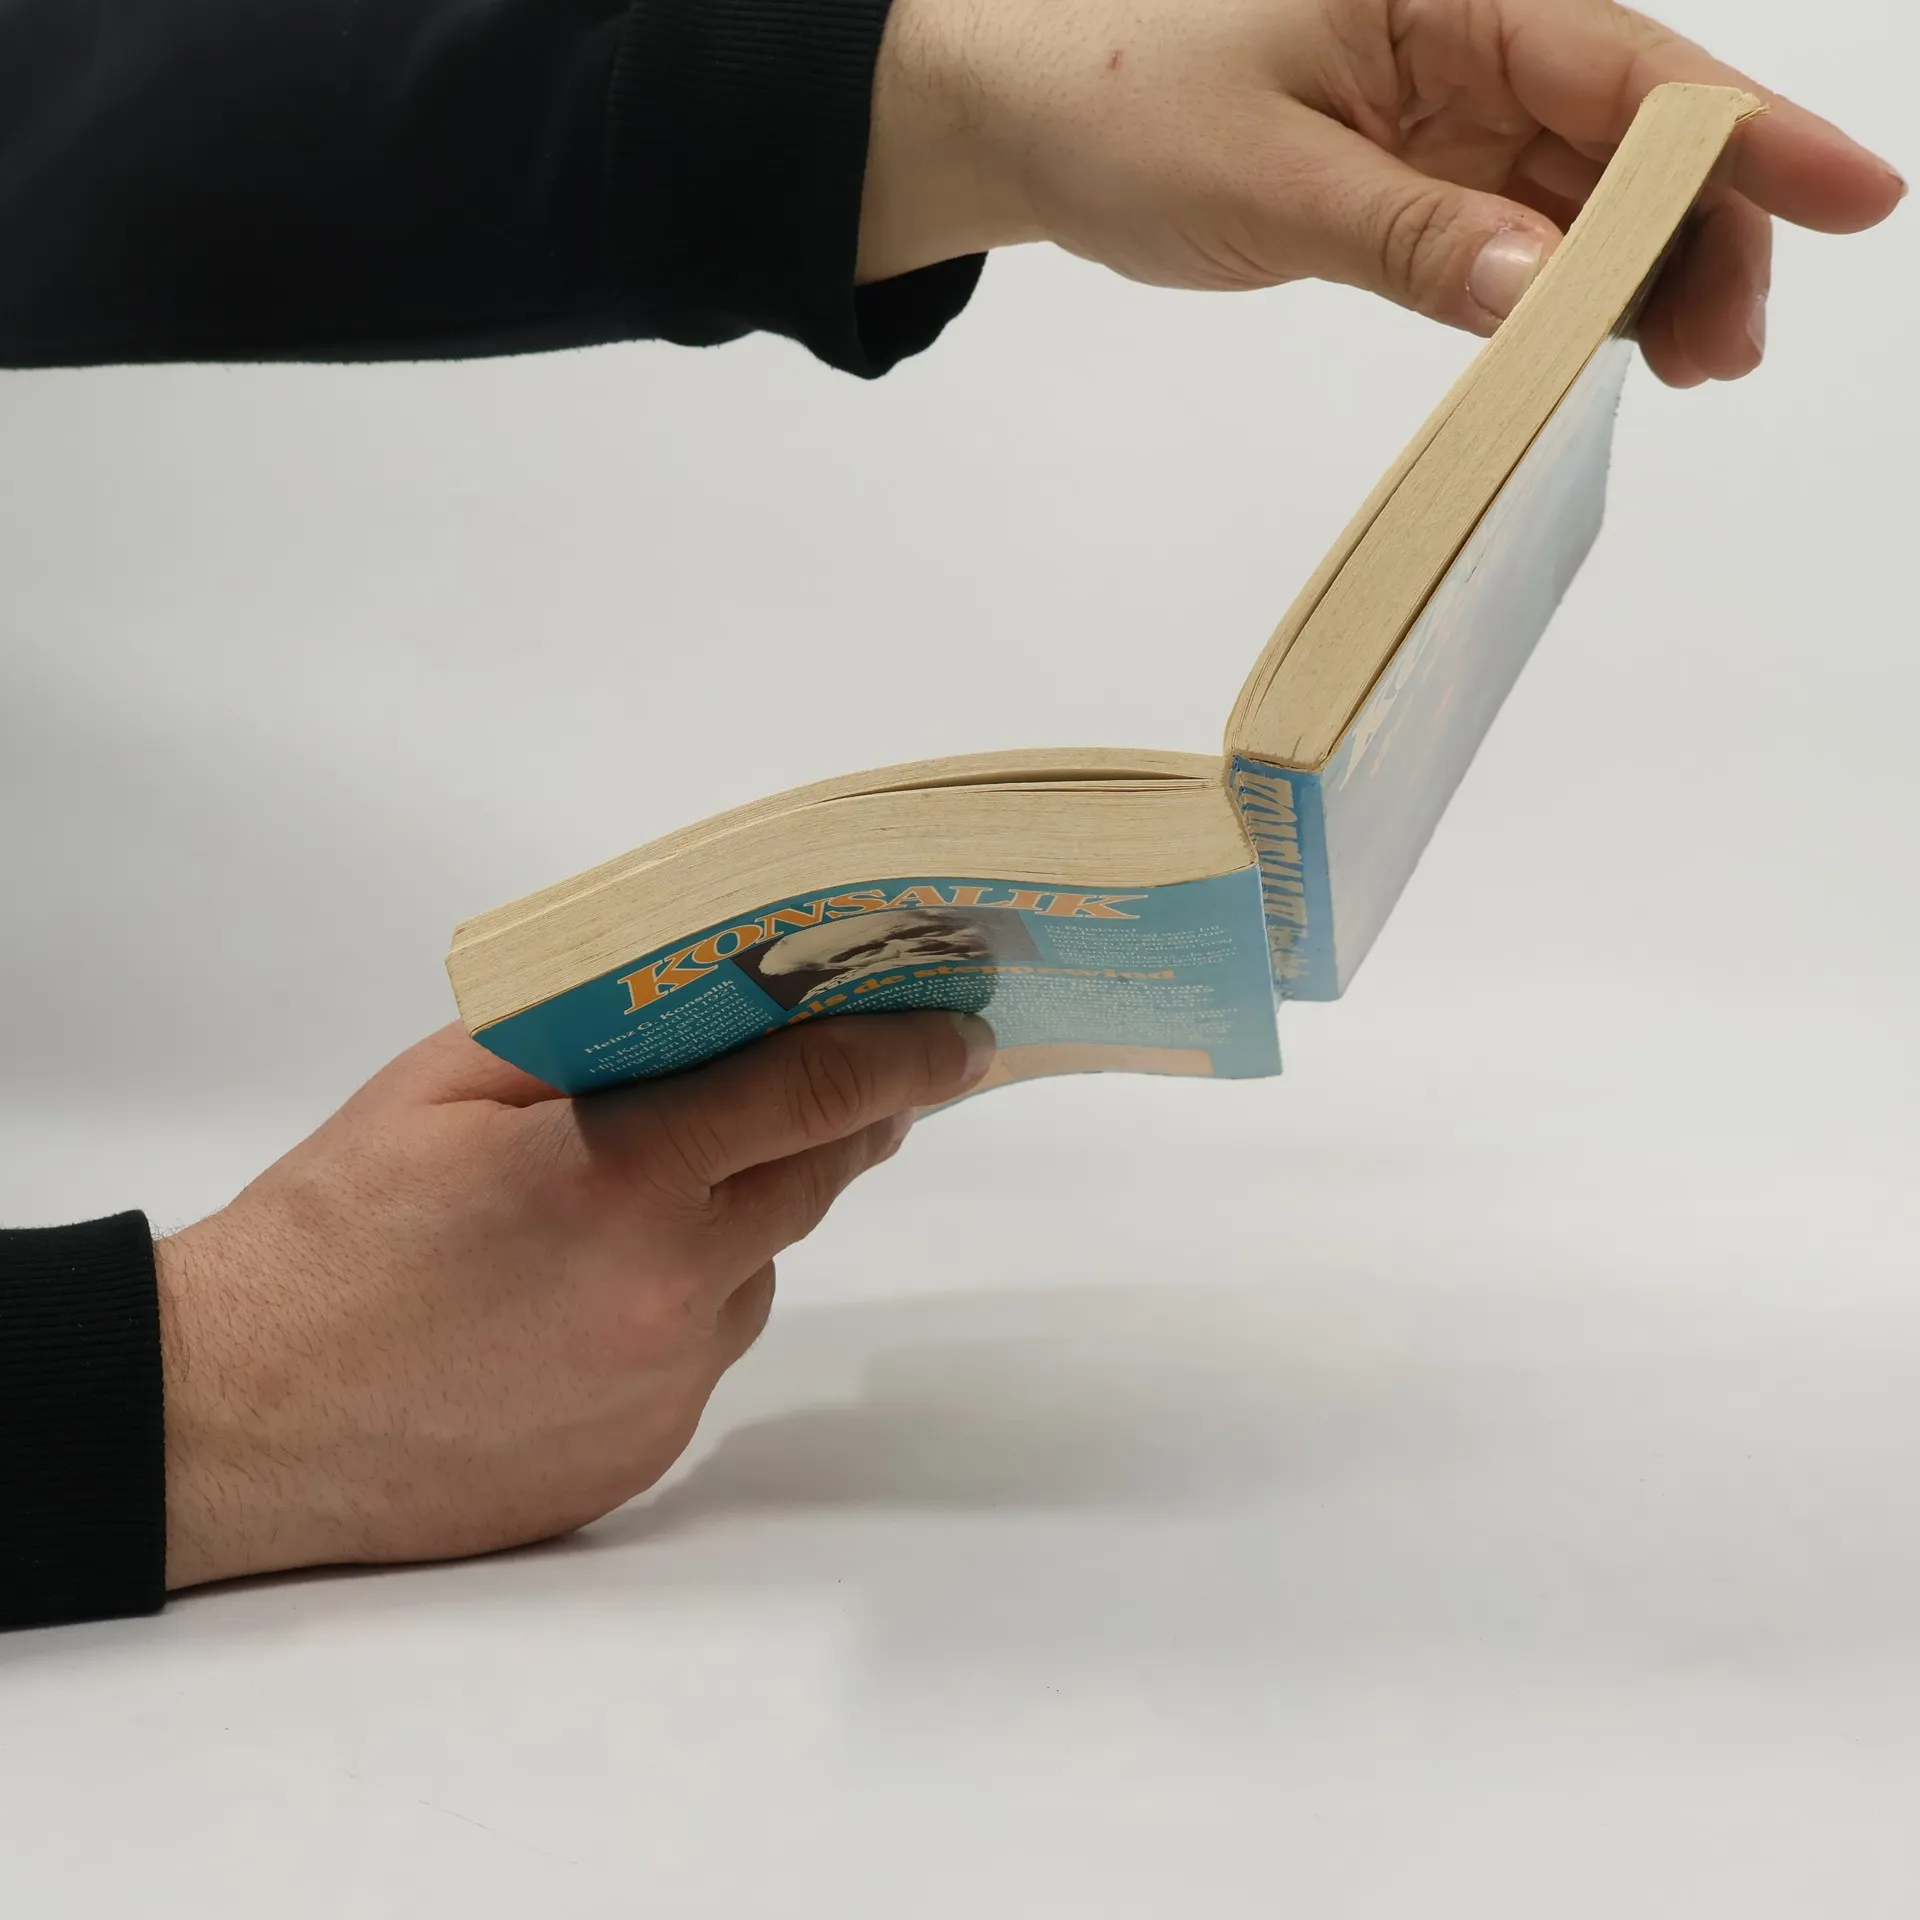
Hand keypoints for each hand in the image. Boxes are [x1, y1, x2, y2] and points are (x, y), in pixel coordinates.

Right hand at [154, 1011, 993, 1588]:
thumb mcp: (447, 1085)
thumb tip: (710, 1002)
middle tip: (870, 1082)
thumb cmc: (331, 1230)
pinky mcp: (646, 1451)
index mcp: (625, 1177)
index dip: (905, 1052)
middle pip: (817, 1179)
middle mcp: (671, 1289)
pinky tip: (592, 1296)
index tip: (962, 1033)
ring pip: (757, 1269)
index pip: (817, 1092)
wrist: (238, 1415)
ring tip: (642, 1198)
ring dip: (741, 1217)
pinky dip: (684, 1303)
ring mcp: (665, 1383)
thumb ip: (591, 1035)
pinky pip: (705, 1349)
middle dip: (853, 1122)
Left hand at [859, 0, 1904, 384]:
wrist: (1023, 118)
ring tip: (1685, 366)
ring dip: (1641, 272)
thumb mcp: (1268, 177)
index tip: (1855, 198)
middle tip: (1724, 353)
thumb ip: (1413, 235)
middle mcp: (1462, 32)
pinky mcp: (1412, 166)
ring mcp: (1441, 102)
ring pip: (1586, 184)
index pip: (1624, 63)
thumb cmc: (1119, 106)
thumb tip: (1547, 291)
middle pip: (1630, 130)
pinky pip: (1518, 221)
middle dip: (1699, 233)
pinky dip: (1561, 283)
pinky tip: (1597, 341)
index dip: (1747, 135)